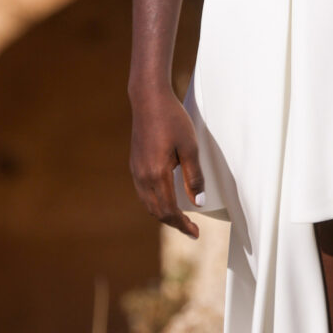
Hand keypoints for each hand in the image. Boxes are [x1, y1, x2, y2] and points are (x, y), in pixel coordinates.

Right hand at [129, 85, 203, 237]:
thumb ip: (194, 177)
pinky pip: (143, 193)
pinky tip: (166, 200)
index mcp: (157, 174)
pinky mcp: (135, 163)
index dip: (183, 225)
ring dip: (163, 215)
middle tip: (191, 230)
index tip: (196, 233)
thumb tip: (197, 204)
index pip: (169, 211)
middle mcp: (142, 176)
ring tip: (180, 219)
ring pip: (148, 204)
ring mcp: (136, 170)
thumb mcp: (190, 147)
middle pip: (156, 211)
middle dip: (174, 223)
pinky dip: (155, 203)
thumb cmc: (172, 120)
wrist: (148, 99)